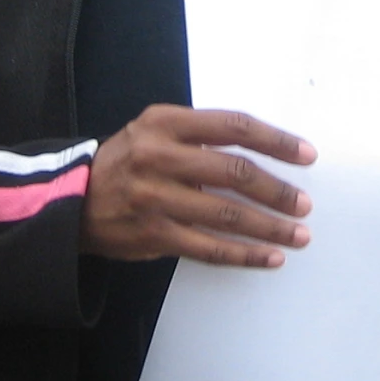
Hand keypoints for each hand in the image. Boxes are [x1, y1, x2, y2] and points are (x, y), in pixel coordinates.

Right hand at [82, 105, 314, 268]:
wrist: (73, 200)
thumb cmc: (128, 161)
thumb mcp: (155, 130)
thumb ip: (200, 135)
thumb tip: (264, 154)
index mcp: (165, 122)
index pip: (232, 127)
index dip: (275, 141)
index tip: (306, 155)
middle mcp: (159, 157)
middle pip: (234, 173)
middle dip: (278, 190)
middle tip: (305, 204)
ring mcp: (155, 198)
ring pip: (226, 215)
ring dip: (269, 227)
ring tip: (299, 235)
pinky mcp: (154, 235)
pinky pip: (209, 248)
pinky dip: (244, 255)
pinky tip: (270, 257)